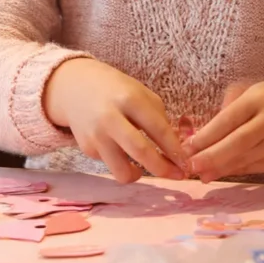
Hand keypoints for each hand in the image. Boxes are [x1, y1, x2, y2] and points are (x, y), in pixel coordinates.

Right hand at [44, 58, 184, 183]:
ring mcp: (96, 135)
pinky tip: (121, 150)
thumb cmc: (117, 90)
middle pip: (141, 152)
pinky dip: (121, 162)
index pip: (158, 128)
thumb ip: (158, 118)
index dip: (175, 149)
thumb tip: (175, 149)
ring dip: (139, 175)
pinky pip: (111, 165)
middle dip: (163, 169)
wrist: (76, 87)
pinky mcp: (86, 148)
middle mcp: (111, 118)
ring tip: (145, 168)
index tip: (187, 163)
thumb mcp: (140, 93)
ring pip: (122, 171)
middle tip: (178, 175)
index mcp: (129, 99)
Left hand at [182, 81, 263, 181]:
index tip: (188, 146)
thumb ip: (228, 107)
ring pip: (244, 160)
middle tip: (190, 165)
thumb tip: (206, 133)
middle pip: (238, 143)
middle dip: (211, 156)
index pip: (230, 119)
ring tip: (199, 173)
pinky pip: (253, 168)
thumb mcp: (251, 91)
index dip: (208, 134)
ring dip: (219, 168)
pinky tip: (218, 173)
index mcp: (259, 99)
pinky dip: (234, 171)